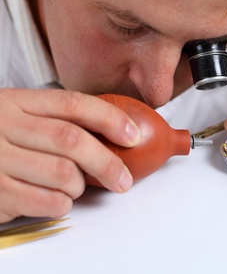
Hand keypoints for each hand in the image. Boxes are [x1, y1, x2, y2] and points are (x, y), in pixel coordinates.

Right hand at [0, 89, 140, 222]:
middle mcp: (4, 125)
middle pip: (72, 140)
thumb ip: (57, 122)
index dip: (109, 118)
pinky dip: (61, 204)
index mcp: (18, 102)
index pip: (73, 104)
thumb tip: (116, 137)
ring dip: (79, 186)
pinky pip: (45, 202)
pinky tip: (57, 200)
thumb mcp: (19, 117)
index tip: (133, 136)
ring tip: (75, 187)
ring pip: (62, 174)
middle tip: (123, 179)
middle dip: (107, 162)